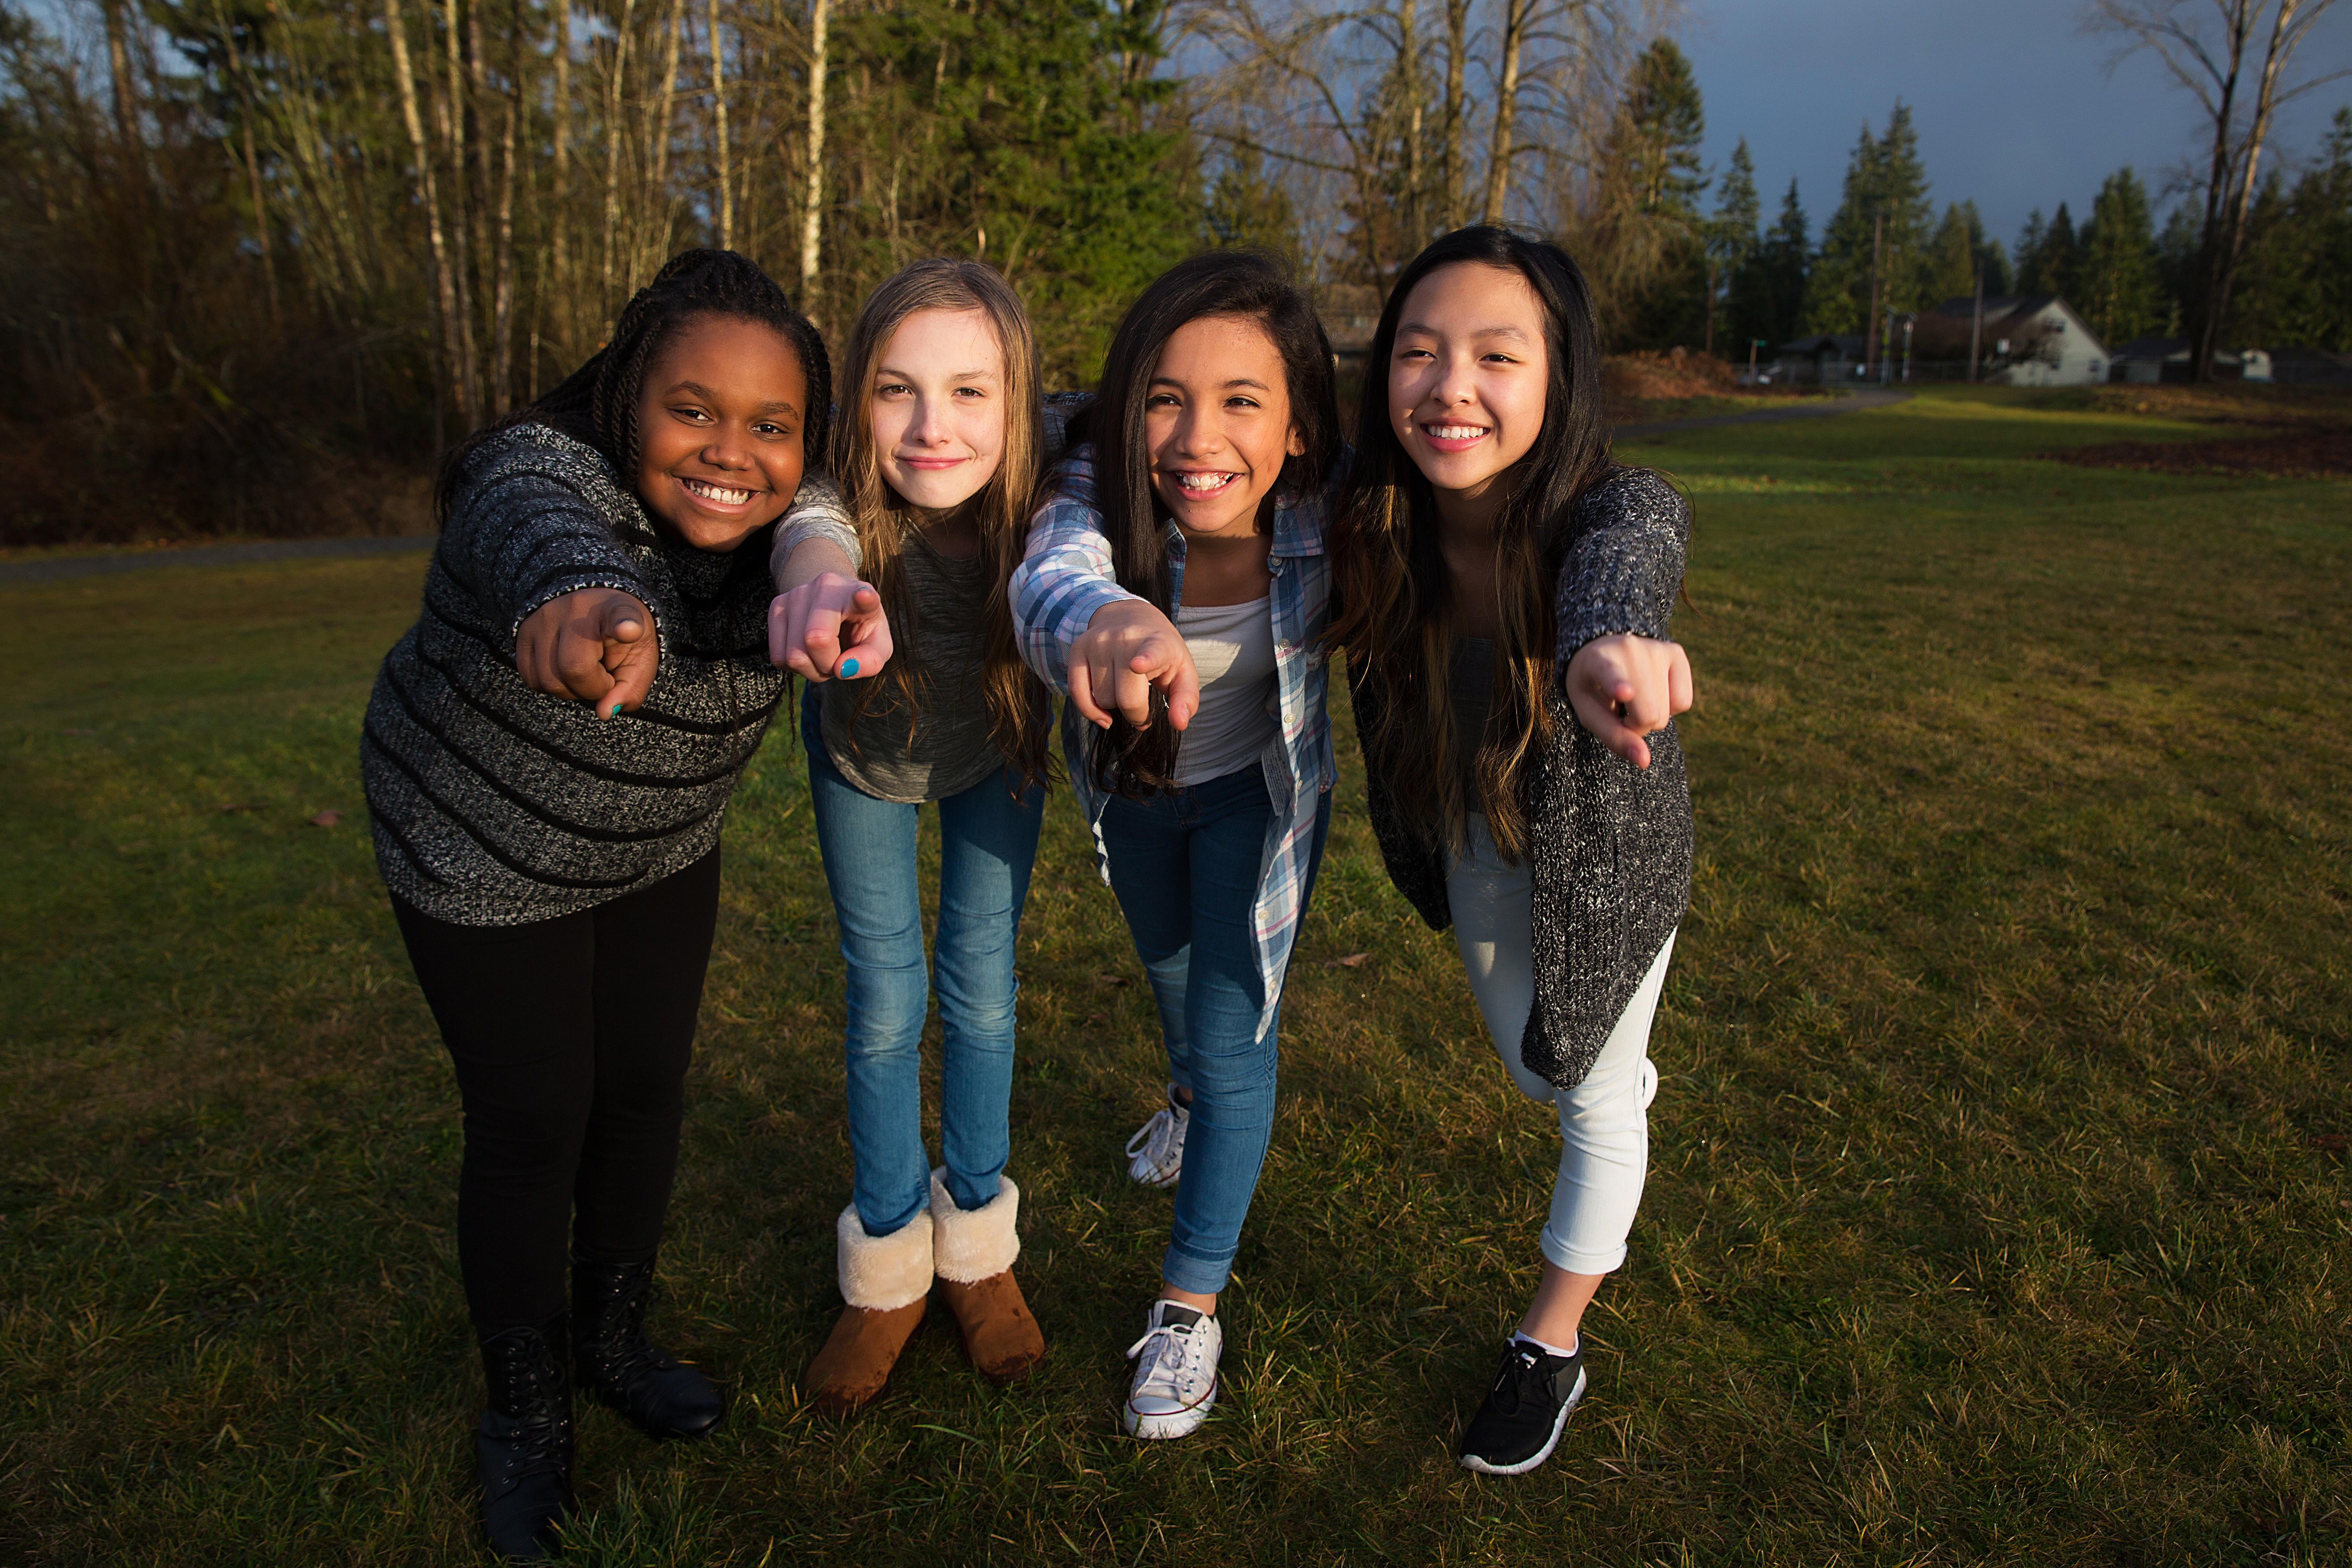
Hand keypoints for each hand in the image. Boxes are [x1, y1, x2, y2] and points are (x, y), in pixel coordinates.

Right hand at [515, 588, 657, 717]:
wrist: (588, 611)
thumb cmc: (618, 640)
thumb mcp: (639, 661)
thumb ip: (630, 690)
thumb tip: (604, 712)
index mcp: (615, 611)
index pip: (620, 616)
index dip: (625, 625)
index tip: (630, 630)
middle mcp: (575, 609)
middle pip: (575, 669)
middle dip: (592, 689)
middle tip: (604, 678)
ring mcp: (543, 618)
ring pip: (548, 680)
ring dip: (570, 690)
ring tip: (584, 672)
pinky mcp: (523, 632)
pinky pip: (531, 679)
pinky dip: (551, 686)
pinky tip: (564, 671)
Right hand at [768, 571, 893, 680]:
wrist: (834, 604)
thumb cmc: (859, 627)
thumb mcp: (877, 645)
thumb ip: (869, 661)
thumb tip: (840, 669)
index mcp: (858, 594)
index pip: (861, 596)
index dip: (863, 598)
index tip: (865, 597)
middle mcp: (825, 587)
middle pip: (815, 641)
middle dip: (827, 665)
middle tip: (837, 659)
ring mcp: (795, 594)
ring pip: (792, 656)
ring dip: (810, 669)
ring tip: (822, 654)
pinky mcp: (776, 606)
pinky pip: (778, 657)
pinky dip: (793, 666)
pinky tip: (806, 651)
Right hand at [1068, 599, 1198, 730]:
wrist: (1129, 616)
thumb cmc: (1162, 653)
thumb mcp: (1183, 671)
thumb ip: (1186, 700)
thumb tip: (1178, 723)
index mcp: (1157, 643)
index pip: (1152, 653)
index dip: (1145, 660)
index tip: (1138, 665)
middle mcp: (1124, 639)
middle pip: (1125, 698)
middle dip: (1136, 714)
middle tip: (1143, 708)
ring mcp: (1098, 642)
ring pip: (1102, 699)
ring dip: (1114, 705)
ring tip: (1124, 689)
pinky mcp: (1078, 647)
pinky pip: (1076, 692)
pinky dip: (1089, 710)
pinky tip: (1103, 714)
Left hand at [1564, 634, 1692, 768]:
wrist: (1604, 651)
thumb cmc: (1593, 688)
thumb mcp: (1590, 714)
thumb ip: (1613, 737)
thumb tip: (1644, 761)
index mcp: (1597, 661)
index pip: (1610, 675)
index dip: (1618, 685)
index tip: (1625, 692)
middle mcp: (1629, 649)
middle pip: (1649, 714)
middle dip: (1636, 726)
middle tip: (1622, 711)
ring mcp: (1655, 648)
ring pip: (1667, 712)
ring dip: (1651, 716)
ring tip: (1635, 699)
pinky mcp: (1676, 652)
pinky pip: (1684, 702)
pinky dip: (1670, 707)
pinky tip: (1653, 692)